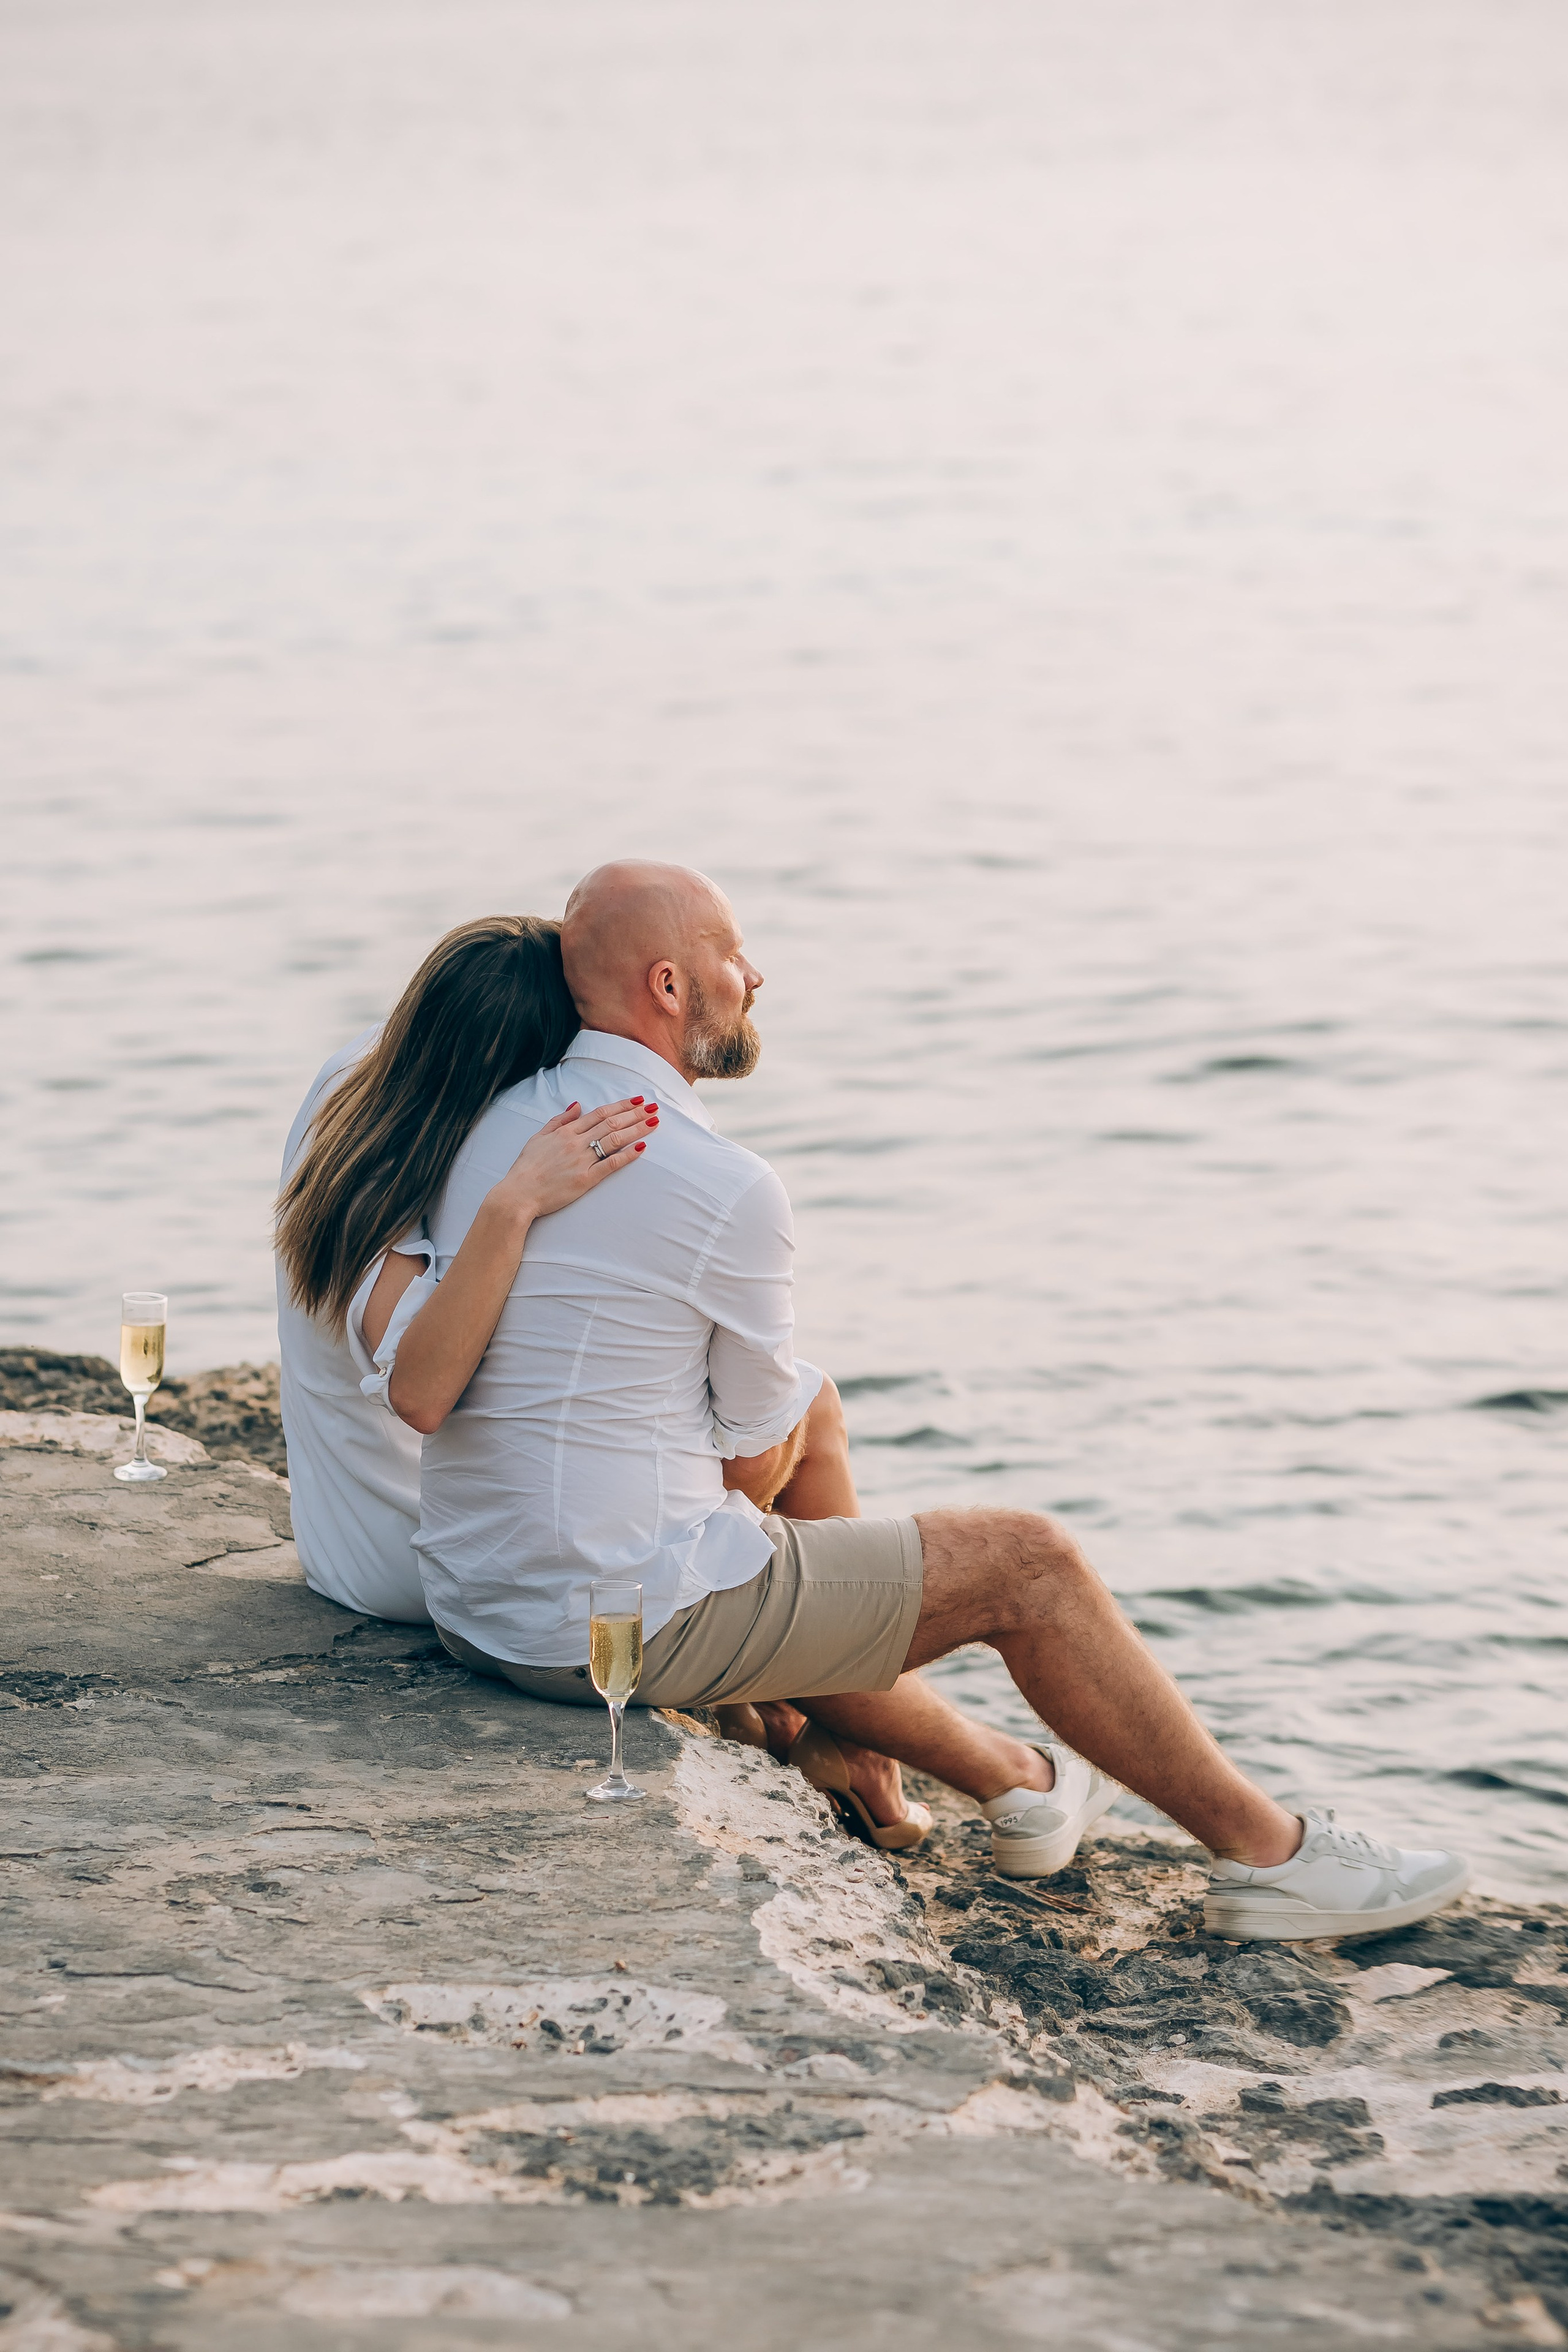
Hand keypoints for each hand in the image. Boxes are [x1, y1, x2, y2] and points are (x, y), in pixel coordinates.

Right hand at [486, 1096, 657, 1223]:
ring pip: (615, 1140)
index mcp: (566, 1131)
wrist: (518, 1194)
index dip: (621, 1106)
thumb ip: (559, 1120)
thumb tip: (577, 1105)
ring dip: (637, 1129)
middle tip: (654, 1107)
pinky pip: (610, 1165)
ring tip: (654, 1122)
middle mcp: (576, 1142)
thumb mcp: (538, 1137)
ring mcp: (581, 1161)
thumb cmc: (526, 1167)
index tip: (637, 1101)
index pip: (600, 1113)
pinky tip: (642, 1148)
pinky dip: (627, 1155)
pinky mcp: (585, 1179)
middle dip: (635, 1114)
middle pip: (612, 1123)